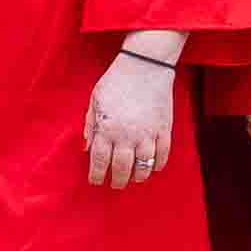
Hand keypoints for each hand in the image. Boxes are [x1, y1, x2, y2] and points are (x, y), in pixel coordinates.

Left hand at [86, 48, 177, 190]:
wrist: (145, 66)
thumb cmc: (116, 81)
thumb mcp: (95, 99)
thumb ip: (90, 124)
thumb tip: (86, 148)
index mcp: (106, 128)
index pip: (99, 161)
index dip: (96, 175)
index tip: (95, 181)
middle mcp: (126, 136)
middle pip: (121, 169)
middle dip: (117, 181)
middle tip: (115, 184)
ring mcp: (147, 134)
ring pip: (143, 167)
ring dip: (137, 176)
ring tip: (134, 178)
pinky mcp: (164, 130)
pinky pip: (162, 155)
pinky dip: (157, 165)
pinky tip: (152, 167)